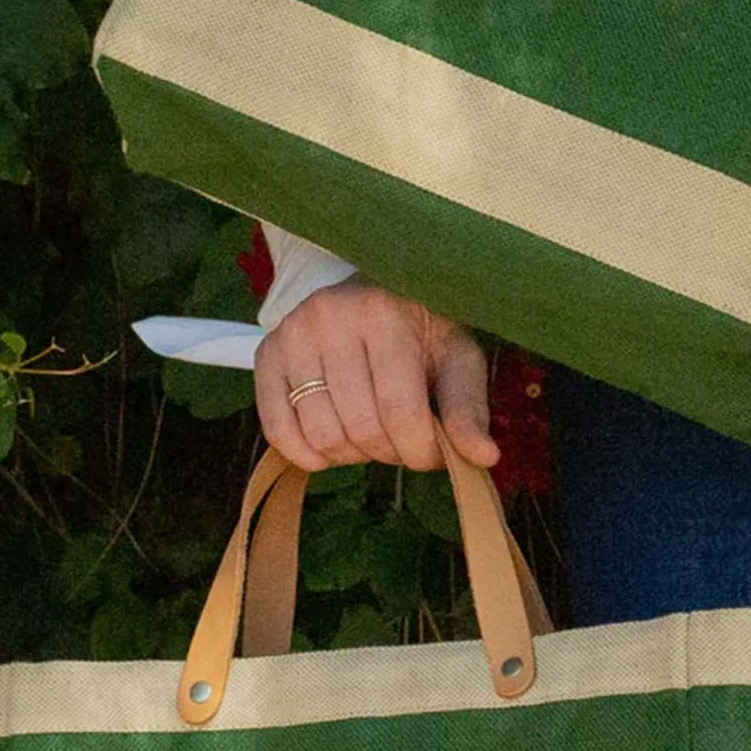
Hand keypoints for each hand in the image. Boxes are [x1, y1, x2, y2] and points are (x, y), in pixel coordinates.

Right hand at [253, 278, 499, 474]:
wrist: (372, 292)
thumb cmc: (422, 331)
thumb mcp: (456, 358)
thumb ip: (468, 408)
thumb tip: (484, 457)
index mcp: (386, 314)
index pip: (401, 412)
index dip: (420, 450)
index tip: (432, 452)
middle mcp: (332, 317)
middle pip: (361, 427)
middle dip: (389, 453)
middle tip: (401, 441)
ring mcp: (293, 334)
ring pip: (320, 433)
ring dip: (351, 455)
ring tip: (371, 435)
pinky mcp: (267, 354)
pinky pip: (276, 428)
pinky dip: (305, 454)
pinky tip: (331, 448)